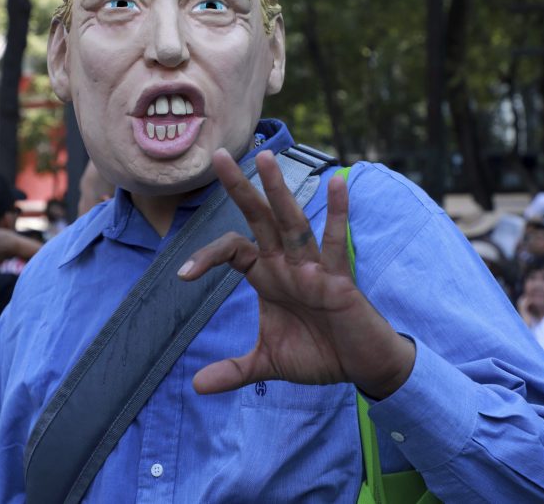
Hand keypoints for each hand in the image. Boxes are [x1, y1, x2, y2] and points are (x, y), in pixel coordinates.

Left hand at [178, 149, 415, 399]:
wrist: (360, 367)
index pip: (232, 250)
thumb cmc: (318, 354)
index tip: (182, 276)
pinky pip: (335, 242)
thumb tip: (196, 387)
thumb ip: (235, 370)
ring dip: (279, 190)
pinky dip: (339, 213)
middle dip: (240, 188)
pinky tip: (339, 183)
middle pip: (259, 218)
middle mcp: (287, 263)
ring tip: (267, 156)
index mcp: (267, 276)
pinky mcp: (338, 277)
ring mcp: (312, 266)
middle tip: (218, 155)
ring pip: (292, 221)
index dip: (207, 257)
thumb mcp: (268, 363)